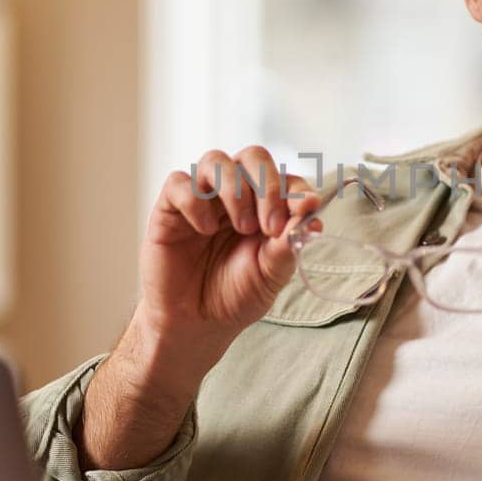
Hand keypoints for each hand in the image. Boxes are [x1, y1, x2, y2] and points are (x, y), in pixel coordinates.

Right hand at [136, 146, 320, 381]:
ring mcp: (202, 199)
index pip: (285, 178)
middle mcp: (234, 195)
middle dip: (267, 185)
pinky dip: (195, 202)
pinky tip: (204, 230)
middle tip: (270, 225)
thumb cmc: (235, 295)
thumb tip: (311, 212)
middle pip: (253, 157)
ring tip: (241, 227)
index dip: (296, 191)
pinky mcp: (170, 208)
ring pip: (216, 161)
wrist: (195, 323)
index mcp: (265, 207)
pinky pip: (179, 183)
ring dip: (234, 189)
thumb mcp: (271, 274)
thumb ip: (289, 243)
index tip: (303, 215)